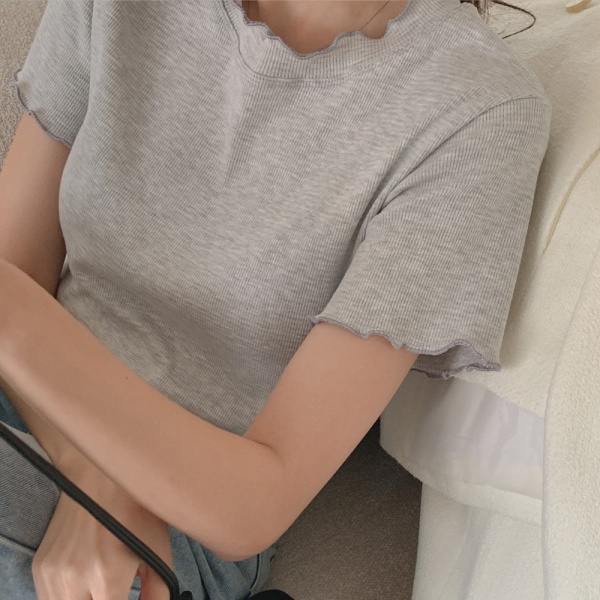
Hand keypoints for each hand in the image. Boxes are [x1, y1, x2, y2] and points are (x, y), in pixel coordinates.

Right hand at [32, 470, 173, 599]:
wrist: (97, 476)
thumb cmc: (135, 509)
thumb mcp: (158, 548)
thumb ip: (158, 590)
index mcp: (108, 576)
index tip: (130, 597)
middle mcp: (75, 578)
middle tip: (116, 592)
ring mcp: (53, 574)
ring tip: (101, 586)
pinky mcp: (40, 567)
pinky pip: (51, 597)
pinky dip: (69, 596)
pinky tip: (85, 581)